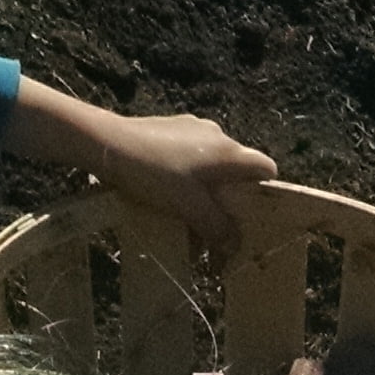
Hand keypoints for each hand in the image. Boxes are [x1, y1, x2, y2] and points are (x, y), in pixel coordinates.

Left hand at [78, 104, 277, 248]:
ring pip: (211, 170)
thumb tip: (234, 245)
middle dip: (227, 208)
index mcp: (228, 151)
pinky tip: (168, 203)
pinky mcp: (171, 131)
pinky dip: (187, 184)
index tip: (252, 221)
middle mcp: (217, 135)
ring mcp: (193, 130)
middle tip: (214, 237)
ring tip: (187, 229)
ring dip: (204, 200)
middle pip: (236, 174)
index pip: (265, 168)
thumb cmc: (155, 174)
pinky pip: (190, 161)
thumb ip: (217, 227)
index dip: (264, 195)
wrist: (109, 143)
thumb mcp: (190, 207)